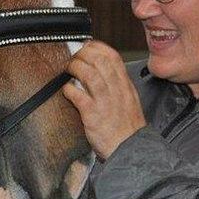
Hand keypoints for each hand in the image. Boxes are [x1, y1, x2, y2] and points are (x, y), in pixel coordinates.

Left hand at [63, 40, 146, 159]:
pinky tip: (66, 91)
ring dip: (75, 68)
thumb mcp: (129, 99)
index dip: (96, 47)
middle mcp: (116, 90)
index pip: (112, 56)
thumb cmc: (127, 128)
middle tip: (74, 59)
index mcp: (125, 84)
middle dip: (82, 54)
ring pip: (89, 74)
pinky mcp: (93, 115)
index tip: (85, 46)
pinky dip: (69, 89)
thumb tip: (100, 69)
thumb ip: (116, 83)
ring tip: (68, 70)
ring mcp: (105, 102)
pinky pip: (78, 96)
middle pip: (99, 60)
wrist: (132, 151)